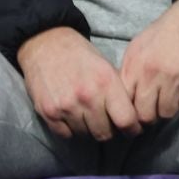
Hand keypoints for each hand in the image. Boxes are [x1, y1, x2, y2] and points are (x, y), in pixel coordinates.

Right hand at [17, 26, 139, 140]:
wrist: (46, 43)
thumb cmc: (80, 55)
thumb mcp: (106, 67)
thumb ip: (118, 92)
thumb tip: (132, 119)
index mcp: (106, 81)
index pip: (126, 120)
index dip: (132, 129)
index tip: (132, 130)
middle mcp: (87, 96)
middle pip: (106, 133)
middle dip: (110, 130)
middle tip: (108, 123)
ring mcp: (66, 106)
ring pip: (86, 135)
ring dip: (89, 130)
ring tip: (88, 116)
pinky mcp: (48, 113)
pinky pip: (67, 135)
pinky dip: (72, 130)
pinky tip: (73, 117)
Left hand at [120, 0, 178, 124]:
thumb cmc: (165, 32)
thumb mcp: (138, 46)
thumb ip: (129, 72)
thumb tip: (124, 99)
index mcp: (135, 64)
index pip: (125, 102)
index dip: (130, 111)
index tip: (136, 111)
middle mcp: (152, 72)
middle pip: (146, 114)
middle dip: (150, 115)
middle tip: (155, 108)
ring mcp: (174, 77)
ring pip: (167, 112)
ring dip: (170, 107)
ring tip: (172, 95)